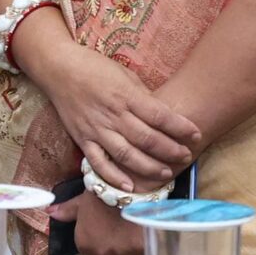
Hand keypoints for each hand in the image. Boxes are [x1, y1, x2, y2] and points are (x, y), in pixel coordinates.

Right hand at [21, 30, 198, 193]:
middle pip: (146, 138)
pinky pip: (98, 163)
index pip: (159, 115)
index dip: (181, 127)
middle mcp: (113, 114)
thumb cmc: (94, 67)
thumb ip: (143, 96)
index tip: (196, 134)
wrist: (58, 68)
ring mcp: (96, 129)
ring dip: (148, 167)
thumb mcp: (124, 74)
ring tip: (166, 173)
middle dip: (170, 150)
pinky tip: (129, 187)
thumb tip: (163, 116)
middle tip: (186, 156)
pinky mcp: (82, 139)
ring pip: (126, 154)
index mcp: (126, 95)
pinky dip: (113, 177)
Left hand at [48, 192, 143, 254]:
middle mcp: (98, 254)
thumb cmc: (108, 192)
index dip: (94, 247)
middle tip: (114, 233)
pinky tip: (138, 230)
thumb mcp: (86, 199)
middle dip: (109, 253)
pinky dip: (137, 246)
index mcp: (83, 242)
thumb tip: (50, 213)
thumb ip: (69, 210)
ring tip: (127, 228)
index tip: (101, 234)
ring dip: (123, 249)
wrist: (137, 192)